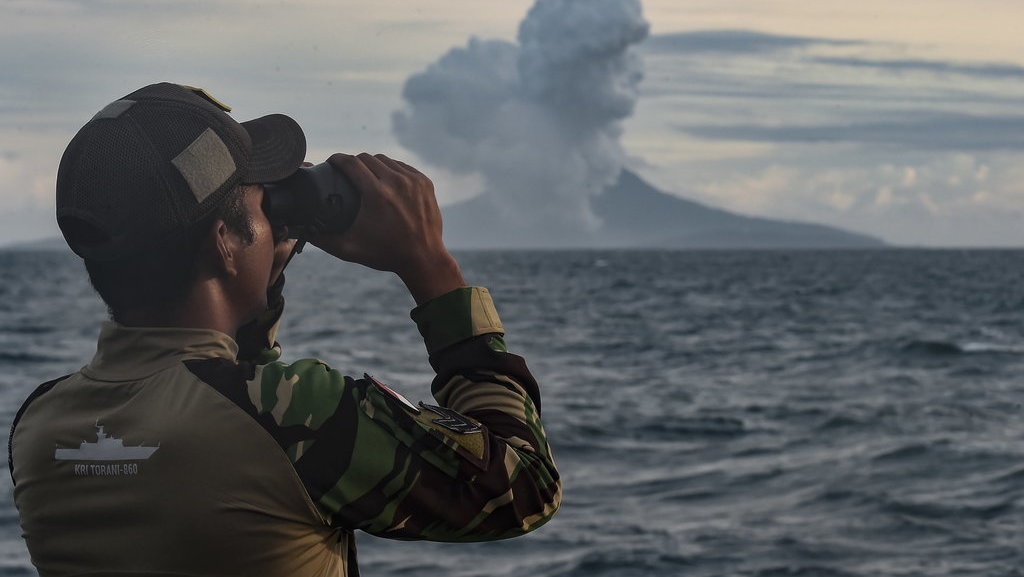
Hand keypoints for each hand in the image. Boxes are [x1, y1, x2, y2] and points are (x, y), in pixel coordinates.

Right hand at [310, 153, 464, 303]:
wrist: (423, 258)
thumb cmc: (385, 254)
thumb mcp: (350, 249)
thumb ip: (322, 239)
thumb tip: (300, 229)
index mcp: (376, 194)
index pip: (350, 162)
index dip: (337, 159)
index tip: (331, 162)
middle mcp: (396, 182)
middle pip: (367, 158)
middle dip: (354, 163)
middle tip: (348, 173)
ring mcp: (413, 180)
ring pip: (385, 160)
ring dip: (373, 165)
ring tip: (365, 175)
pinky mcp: (424, 182)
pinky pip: (402, 166)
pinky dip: (392, 171)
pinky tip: (386, 179)